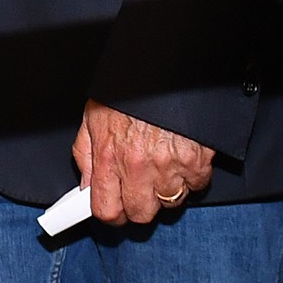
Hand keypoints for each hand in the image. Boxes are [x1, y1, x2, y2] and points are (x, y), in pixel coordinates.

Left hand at [72, 99, 214, 224]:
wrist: (163, 68)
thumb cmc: (127, 89)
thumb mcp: (94, 116)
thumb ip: (86, 154)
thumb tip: (86, 185)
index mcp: (109, 156)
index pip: (106, 210)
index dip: (112, 213)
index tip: (115, 208)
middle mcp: (137, 165)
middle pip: (141, 214)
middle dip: (140, 204)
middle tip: (141, 185)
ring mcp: (168, 165)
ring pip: (170, 202)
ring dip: (167, 189)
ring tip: (162, 164)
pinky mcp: (196, 159)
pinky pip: (196, 186)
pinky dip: (191, 176)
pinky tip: (182, 157)